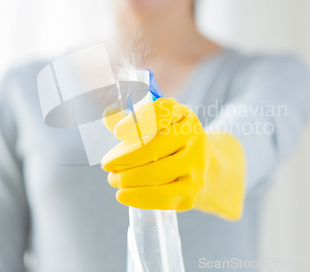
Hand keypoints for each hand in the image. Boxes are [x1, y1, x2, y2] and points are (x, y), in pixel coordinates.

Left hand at [101, 98, 245, 220]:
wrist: (203, 166)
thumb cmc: (169, 141)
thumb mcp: (156, 123)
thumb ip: (130, 118)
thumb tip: (108, 115)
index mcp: (182, 115)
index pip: (161, 112)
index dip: (137, 121)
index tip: (118, 132)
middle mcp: (193, 137)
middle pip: (153, 149)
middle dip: (124, 159)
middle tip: (106, 165)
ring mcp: (196, 165)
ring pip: (157, 174)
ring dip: (129, 179)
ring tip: (113, 179)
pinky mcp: (193, 191)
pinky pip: (163, 197)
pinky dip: (139, 197)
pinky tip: (124, 195)